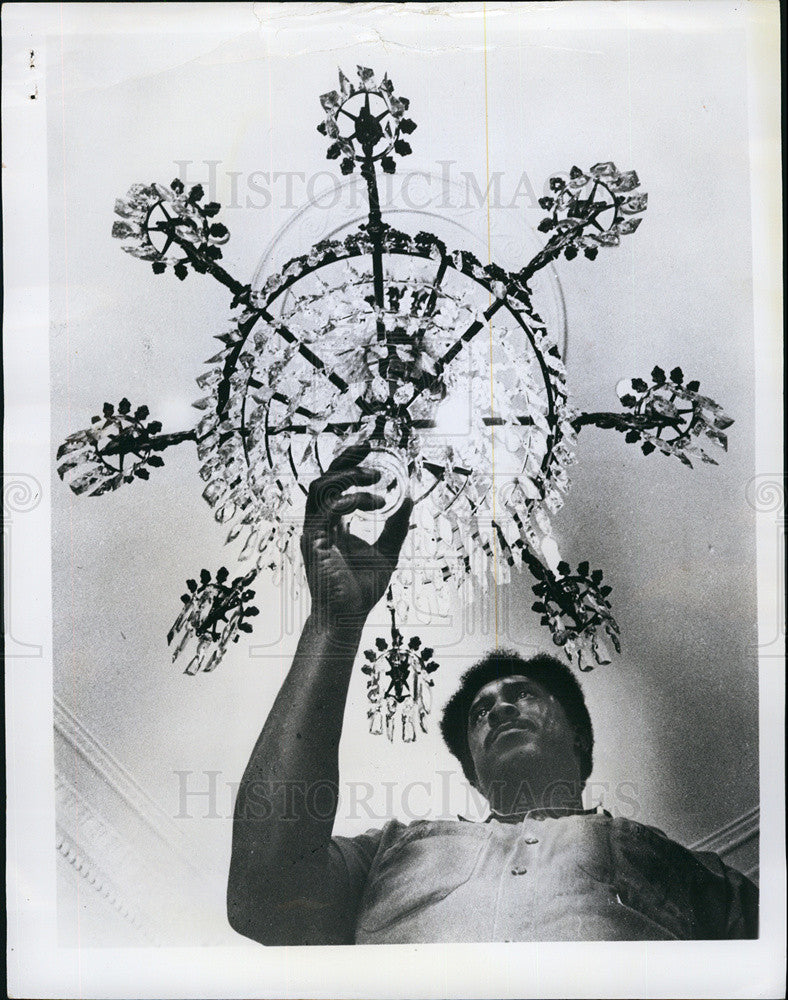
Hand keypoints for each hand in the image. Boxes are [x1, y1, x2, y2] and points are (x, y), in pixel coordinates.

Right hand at [300, 443, 412, 629]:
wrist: (348, 617)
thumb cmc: (362, 589)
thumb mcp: (388, 551)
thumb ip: (396, 526)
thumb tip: (409, 499)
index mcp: (333, 523)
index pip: (335, 484)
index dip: (348, 463)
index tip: (370, 450)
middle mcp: (320, 523)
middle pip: (325, 478)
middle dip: (347, 461)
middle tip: (372, 453)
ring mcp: (314, 531)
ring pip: (321, 487)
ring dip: (349, 477)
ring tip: (376, 480)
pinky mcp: (314, 541)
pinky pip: (326, 509)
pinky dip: (350, 499)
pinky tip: (373, 502)